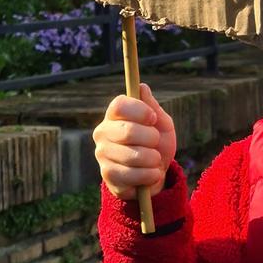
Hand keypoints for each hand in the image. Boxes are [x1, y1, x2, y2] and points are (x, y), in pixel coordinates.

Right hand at [93, 85, 176, 201]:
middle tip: (155, 142)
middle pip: (128, 131)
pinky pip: (133, 175)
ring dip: (153, 159)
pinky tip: (151, 173)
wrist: (155, 173)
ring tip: (154, 159)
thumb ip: (152, 106)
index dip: (140, 111)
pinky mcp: (107, 176)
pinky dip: (150, 175)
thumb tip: (142, 87)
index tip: (153, 118)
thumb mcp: (161, 123)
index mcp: (114, 115)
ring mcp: (102, 154)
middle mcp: (102, 132)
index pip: (119, 105)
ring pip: (133, 155)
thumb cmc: (157, 143)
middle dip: (151, 138)